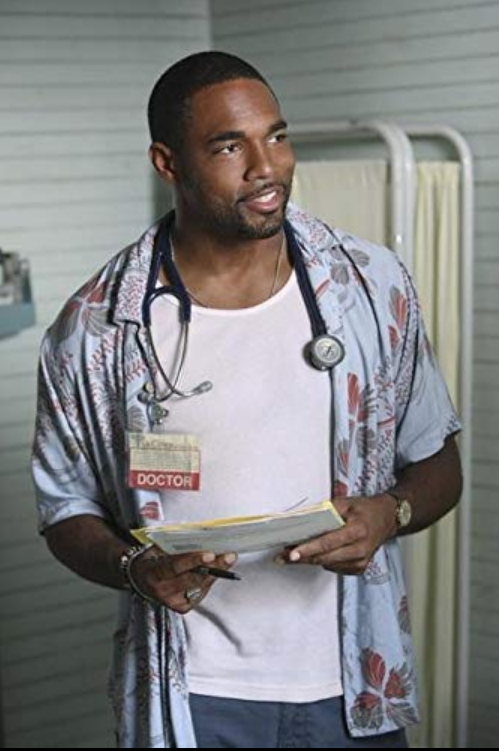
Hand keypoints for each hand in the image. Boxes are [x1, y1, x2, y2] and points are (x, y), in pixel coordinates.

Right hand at [130, 547, 237, 612]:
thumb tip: (201, 539)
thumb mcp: (158, 549)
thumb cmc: (152, 560)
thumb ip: (176, 546)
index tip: (210, 554)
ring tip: (227, 559)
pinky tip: (216, 570)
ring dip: (216, 573)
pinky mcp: (181, 607)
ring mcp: (172, 601)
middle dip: (212, 567)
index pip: (174, 567)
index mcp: (153, 572)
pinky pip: (200, 593)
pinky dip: (209, 581)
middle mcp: (162, 590)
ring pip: (199, 586)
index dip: (193, 560)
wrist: (140, 580)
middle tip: (227, 556)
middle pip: (191, 579)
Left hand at [277, 494, 396, 574]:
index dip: (309, 549)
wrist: (386, 519)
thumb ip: (325, 511)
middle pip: (326, 557)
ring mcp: (361, 561)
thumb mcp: (345, 503)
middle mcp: (361, 548)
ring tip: (293, 554)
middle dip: (303, 557)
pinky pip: (335, 568)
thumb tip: (302, 518)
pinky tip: (316, 554)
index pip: (329, 542)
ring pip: (328, 565)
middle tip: (283, 556)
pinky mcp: (359, 568)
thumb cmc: (365, 509)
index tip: (293, 553)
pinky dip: (323, 561)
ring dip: (310, 560)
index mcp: (358, 530)